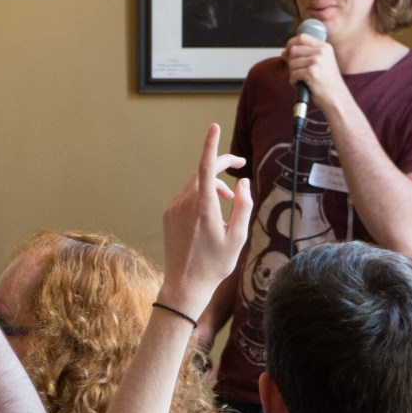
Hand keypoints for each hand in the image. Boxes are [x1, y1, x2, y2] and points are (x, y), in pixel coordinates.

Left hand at [160, 124, 251, 318]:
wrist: (184, 285)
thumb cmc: (215, 265)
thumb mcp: (238, 238)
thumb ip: (243, 206)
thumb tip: (243, 183)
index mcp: (204, 209)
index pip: (206, 168)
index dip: (211, 146)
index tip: (213, 127)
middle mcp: (185, 204)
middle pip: (203, 172)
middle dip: (222, 166)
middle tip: (240, 165)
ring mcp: (174, 208)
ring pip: (195, 184)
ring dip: (213, 185)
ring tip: (230, 202)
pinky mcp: (168, 215)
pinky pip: (187, 195)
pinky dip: (201, 195)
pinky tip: (212, 213)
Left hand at [283, 33, 341, 107]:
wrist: (337, 98)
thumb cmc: (327, 84)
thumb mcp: (320, 64)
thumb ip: (304, 55)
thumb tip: (284, 52)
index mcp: (325, 47)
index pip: (302, 37)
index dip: (291, 43)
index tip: (288, 52)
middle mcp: (321, 51)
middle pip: (294, 49)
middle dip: (290, 61)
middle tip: (295, 71)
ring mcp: (317, 61)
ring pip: (292, 62)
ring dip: (292, 73)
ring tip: (301, 79)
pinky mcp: (311, 72)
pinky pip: (293, 74)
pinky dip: (293, 81)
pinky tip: (301, 84)